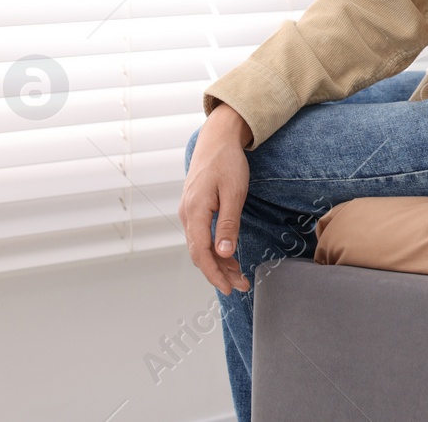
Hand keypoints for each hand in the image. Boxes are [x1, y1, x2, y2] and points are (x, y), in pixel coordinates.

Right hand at [177, 102, 253, 294]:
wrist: (217, 139)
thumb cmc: (228, 163)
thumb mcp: (234, 193)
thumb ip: (228, 224)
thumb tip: (223, 254)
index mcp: (194, 212)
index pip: (201, 253)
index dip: (214, 274)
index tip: (229, 288)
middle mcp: (187, 215)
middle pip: (199, 254)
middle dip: (219, 273)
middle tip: (240, 286)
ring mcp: (189, 212)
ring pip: (201, 246)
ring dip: (218, 263)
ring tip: (239, 276)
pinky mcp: (195, 209)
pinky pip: (202, 235)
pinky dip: (215, 249)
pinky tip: (229, 256)